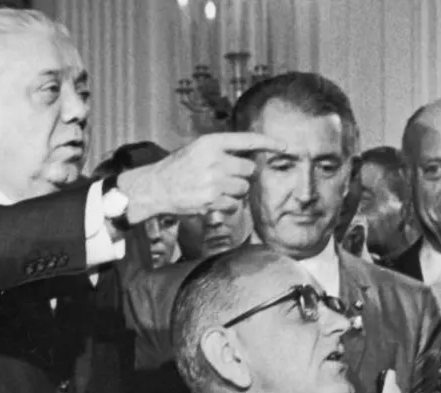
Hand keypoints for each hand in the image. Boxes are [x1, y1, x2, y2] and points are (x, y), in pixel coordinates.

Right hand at [119, 132, 284, 222]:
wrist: (157, 187)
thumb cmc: (180, 167)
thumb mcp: (199, 148)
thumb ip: (223, 150)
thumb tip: (252, 156)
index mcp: (211, 142)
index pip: (247, 140)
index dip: (268, 142)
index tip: (283, 146)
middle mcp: (215, 160)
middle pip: (249, 169)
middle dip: (242, 174)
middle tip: (225, 176)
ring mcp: (214, 181)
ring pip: (243, 188)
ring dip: (235, 190)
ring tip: (215, 187)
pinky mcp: (212, 200)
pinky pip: (234, 204)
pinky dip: (227, 204)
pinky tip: (212, 199)